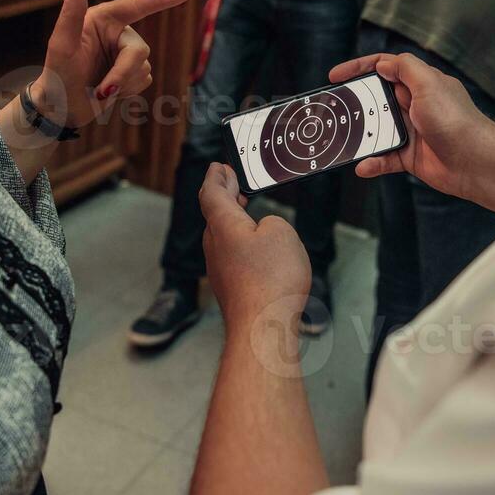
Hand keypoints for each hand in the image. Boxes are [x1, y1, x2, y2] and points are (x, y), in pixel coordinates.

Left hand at [30, 0, 189, 129]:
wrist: (60, 109)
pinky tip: (109, 93)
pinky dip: (127, 91)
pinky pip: (145, 80)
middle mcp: (117, 32)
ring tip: (99, 90)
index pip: (137, 5)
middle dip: (123, 73)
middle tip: (103, 91)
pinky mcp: (132, 72)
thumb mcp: (61, 45)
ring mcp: (126, 53)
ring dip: (122, 84)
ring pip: (144, 67)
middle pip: (140, 50)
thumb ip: (70, 14)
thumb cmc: (57, 75)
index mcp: (103, 19)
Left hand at [200, 164, 310, 329]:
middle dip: (223, 194)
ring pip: (222, 235)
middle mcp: (214, 245)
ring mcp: (220, 269)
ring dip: (232, 218)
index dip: (216, 177)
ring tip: (243, 207)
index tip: (218, 166)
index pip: (212, 192)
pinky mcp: (230, 287)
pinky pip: (232, 256)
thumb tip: (263, 231)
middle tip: (230, 180)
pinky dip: (240, 241)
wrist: (262, 328)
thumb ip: (271, 223)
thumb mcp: (282, 232)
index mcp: (222, 225)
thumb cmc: (271, 280)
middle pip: (214, 213)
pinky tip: (254, 246)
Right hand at [328, 53, 494, 202]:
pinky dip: (373, 162)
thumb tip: (383, 64)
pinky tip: (364, 165)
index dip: (359, 68)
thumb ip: (405, 68)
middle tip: (334, 108)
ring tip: (344, 139)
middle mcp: (413, 105)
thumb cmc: (455, 120)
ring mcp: (410, 131)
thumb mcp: (428, 83)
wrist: (474, 161)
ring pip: (376, 130)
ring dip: (361, 136)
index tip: (336, 75)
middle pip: (375, 99)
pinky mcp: (409, 156)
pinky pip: (384, 158)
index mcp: (419, 83)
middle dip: (355, 104)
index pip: (384, 68)